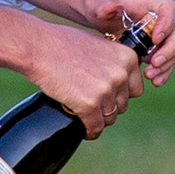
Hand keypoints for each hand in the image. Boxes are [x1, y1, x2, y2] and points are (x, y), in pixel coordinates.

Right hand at [22, 17, 143, 137]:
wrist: (38, 46)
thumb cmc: (63, 42)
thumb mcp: (98, 45)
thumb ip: (112, 61)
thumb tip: (118, 79)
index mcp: (127, 58)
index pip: (136, 89)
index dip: (121, 94)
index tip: (109, 95)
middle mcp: (121, 74)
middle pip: (123, 105)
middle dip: (108, 106)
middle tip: (92, 103)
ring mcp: (106, 90)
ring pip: (110, 118)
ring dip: (98, 119)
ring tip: (85, 114)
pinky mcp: (90, 104)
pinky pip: (95, 127)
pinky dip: (89, 131)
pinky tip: (83, 129)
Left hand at [97, 0, 174, 84]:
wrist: (101, 18)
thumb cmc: (100, 6)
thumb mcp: (96, 3)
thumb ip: (101, 5)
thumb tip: (109, 9)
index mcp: (151, 3)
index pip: (169, 9)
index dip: (167, 24)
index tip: (154, 40)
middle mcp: (162, 17)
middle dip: (170, 49)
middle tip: (153, 63)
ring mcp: (165, 33)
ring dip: (168, 64)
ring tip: (150, 76)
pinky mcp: (161, 48)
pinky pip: (170, 60)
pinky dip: (165, 72)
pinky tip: (155, 82)